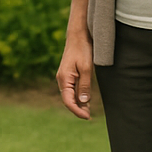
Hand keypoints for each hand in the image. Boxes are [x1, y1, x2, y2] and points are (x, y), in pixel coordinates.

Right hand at [57, 0, 93, 120]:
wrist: (79, 34)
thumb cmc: (82, 49)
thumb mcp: (87, 68)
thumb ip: (85, 86)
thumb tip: (83, 102)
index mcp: (64, 78)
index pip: (68, 101)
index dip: (77, 111)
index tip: (87, 117)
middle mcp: (62, 79)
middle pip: (68, 99)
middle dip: (78, 109)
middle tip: (89, 116)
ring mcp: (64, 77)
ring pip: (70, 95)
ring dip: (78, 103)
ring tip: (89, 110)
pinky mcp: (69, 74)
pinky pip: (72, 89)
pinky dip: (78, 96)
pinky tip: (86, 99)